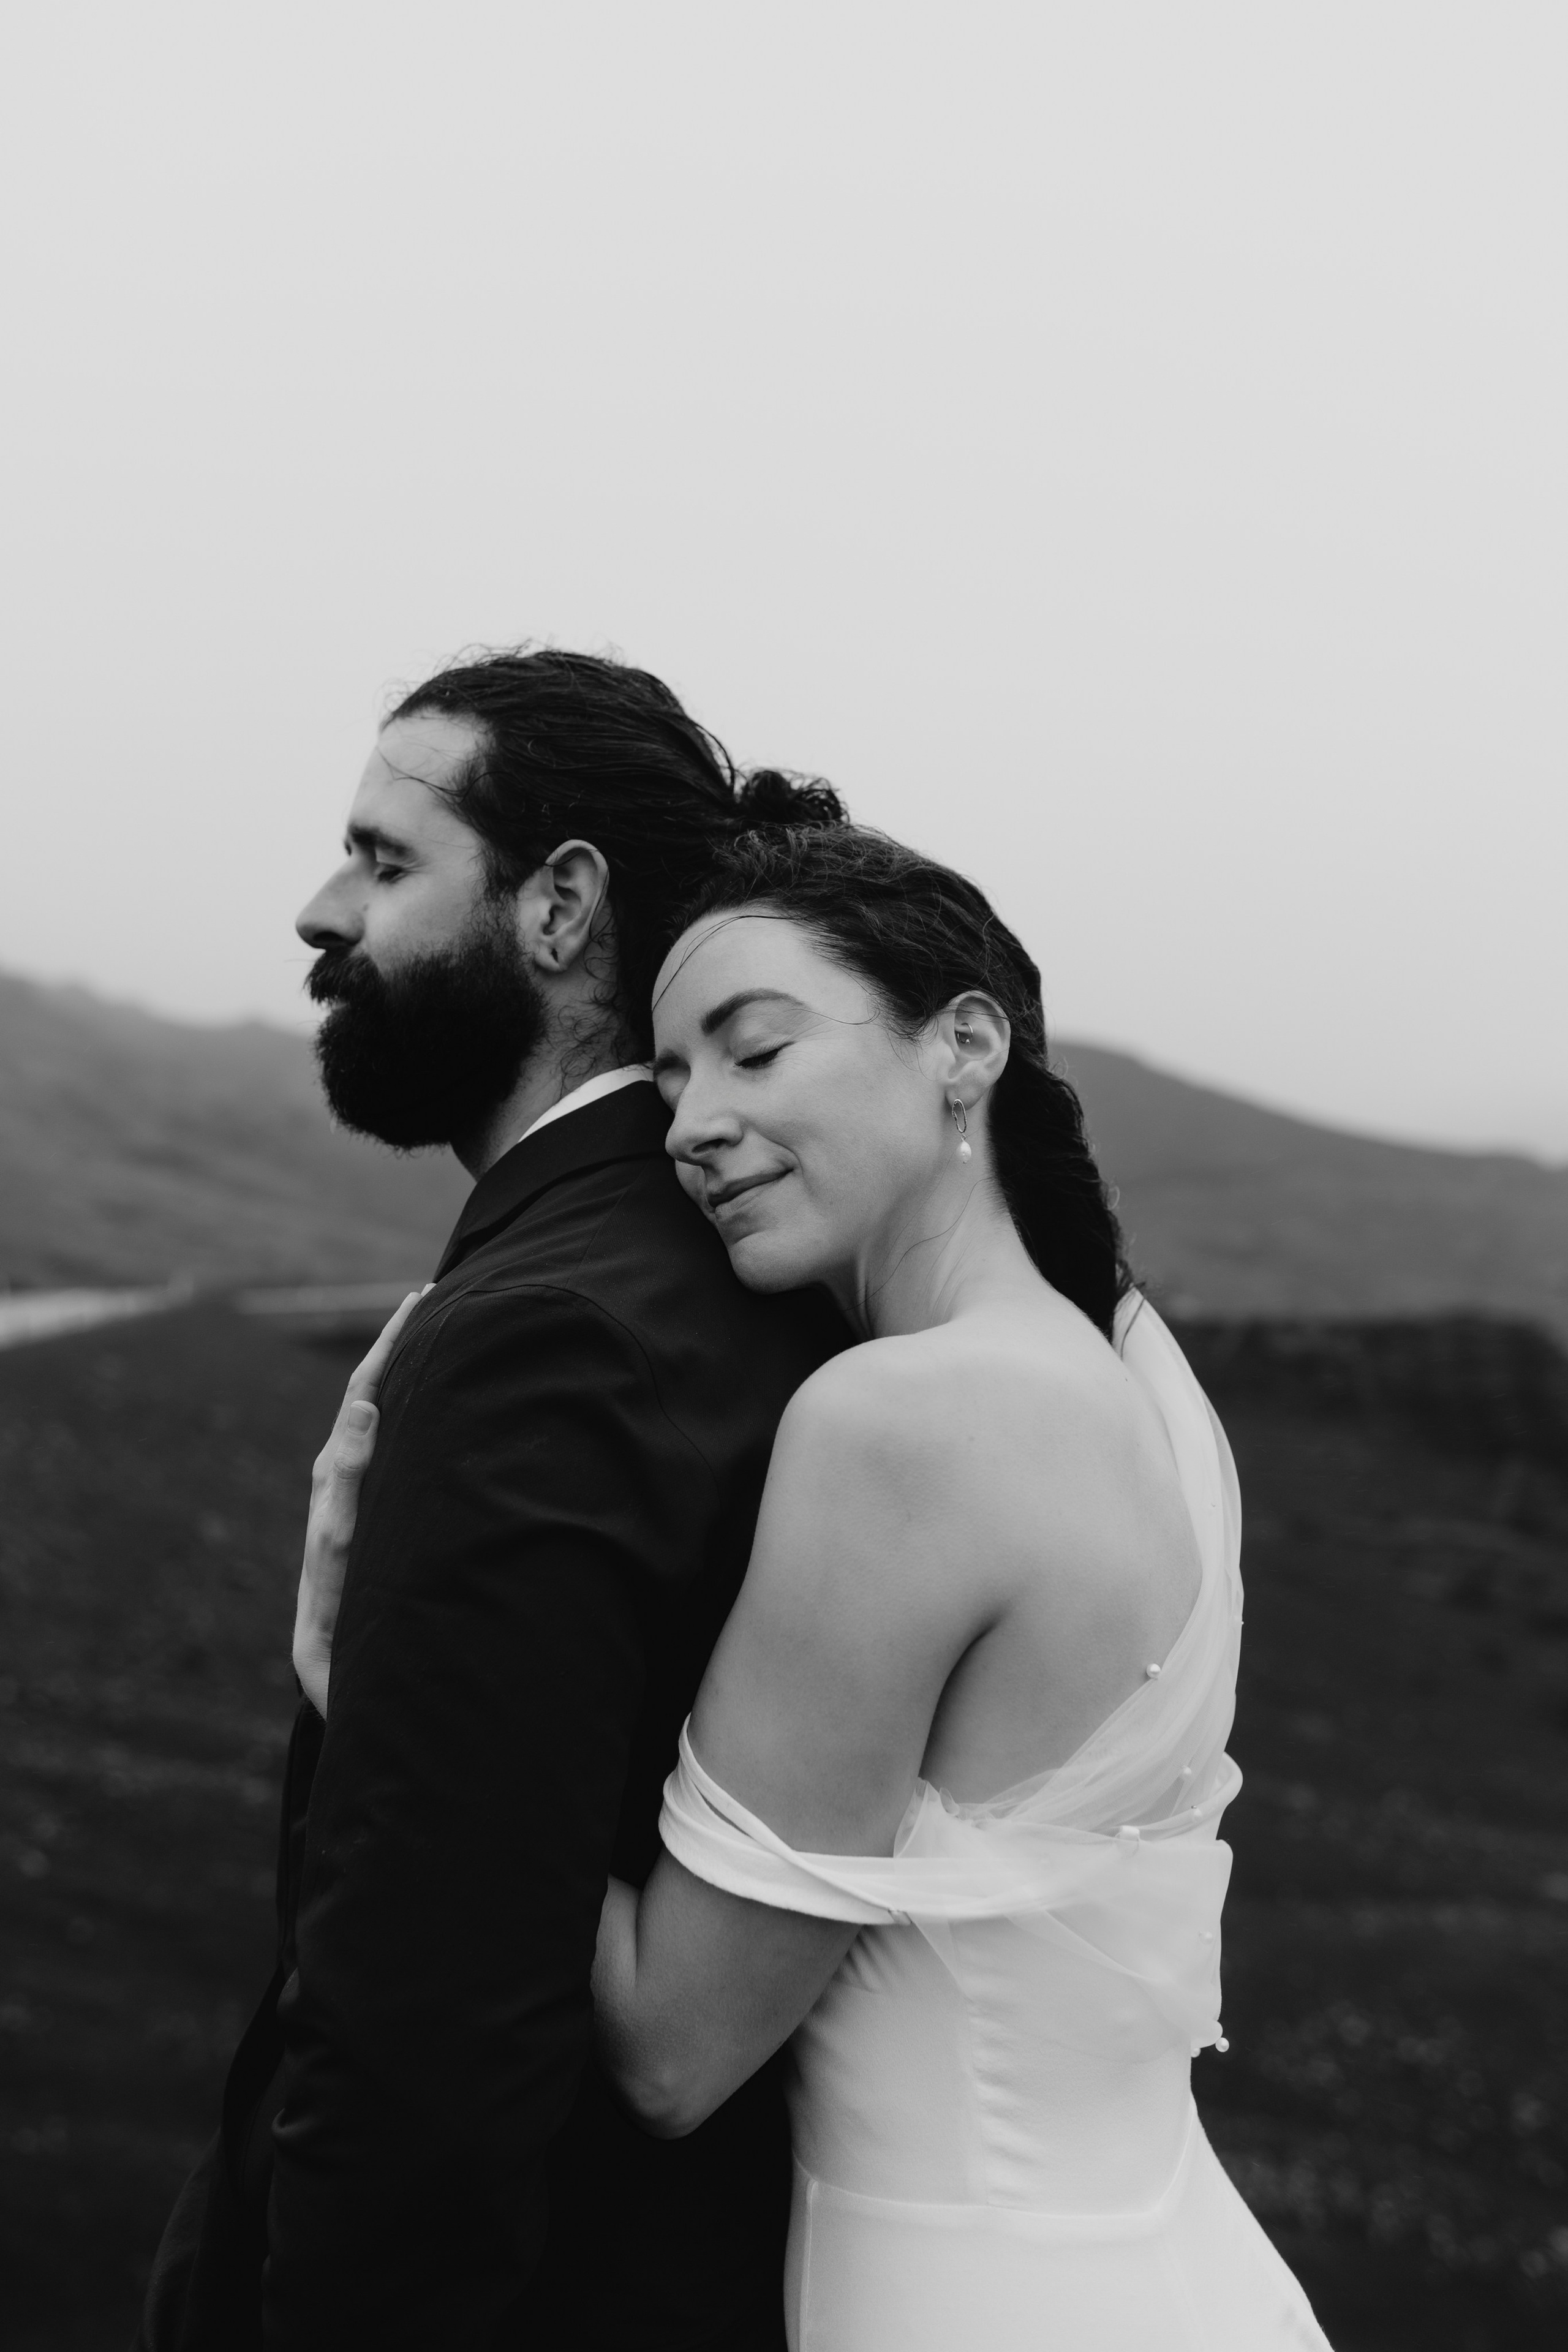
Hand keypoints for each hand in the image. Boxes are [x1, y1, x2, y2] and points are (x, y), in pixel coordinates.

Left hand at [292, 1289, 424, 1715]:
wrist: (325, 1647)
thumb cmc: (334, 1595)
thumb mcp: (340, 1530)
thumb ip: (348, 1468)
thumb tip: (363, 1402)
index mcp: (335, 1462)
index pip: (367, 1384)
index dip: (392, 1340)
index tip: (420, 1298)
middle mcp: (342, 1464)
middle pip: (374, 1387)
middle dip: (402, 1343)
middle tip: (434, 1299)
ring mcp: (354, 1483)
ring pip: (385, 1412)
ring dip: (408, 1373)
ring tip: (437, 1340)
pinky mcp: (369, 1503)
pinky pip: (394, 1442)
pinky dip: (413, 1411)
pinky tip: (432, 1411)